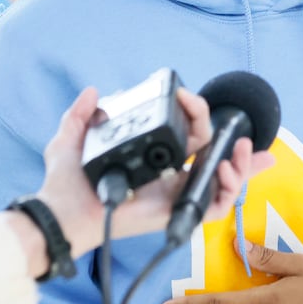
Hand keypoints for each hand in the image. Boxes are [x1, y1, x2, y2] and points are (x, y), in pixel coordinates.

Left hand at [36, 87, 274, 260]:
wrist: (61, 212)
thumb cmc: (64, 185)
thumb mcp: (71, 139)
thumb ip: (81, 114)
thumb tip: (93, 91)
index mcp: (151, 160)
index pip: (188, 139)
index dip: (199, 119)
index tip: (189, 96)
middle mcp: (167, 178)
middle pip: (213, 161)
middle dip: (236, 148)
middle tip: (240, 133)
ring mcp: (173, 195)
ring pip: (220, 183)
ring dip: (240, 167)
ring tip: (241, 149)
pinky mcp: (174, 212)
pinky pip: (212, 208)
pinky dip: (226, 191)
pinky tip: (225, 170)